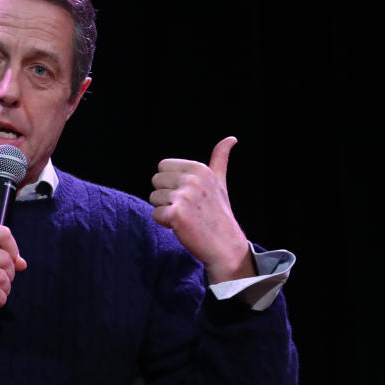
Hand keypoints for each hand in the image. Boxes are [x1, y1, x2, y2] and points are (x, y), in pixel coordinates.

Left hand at [149, 136, 253, 283]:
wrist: (225, 246)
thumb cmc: (219, 214)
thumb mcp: (219, 182)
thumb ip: (220, 158)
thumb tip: (231, 138)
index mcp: (200, 168)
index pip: (163, 166)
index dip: (171, 183)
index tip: (188, 195)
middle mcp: (192, 179)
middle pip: (155, 181)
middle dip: (166, 196)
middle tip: (187, 209)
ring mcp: (184, 196)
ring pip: (153, 198)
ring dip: (165, 210)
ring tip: (186, 217)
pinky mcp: (176, 214)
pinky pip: (155, 214)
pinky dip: (164, 223)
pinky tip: (181, 226)